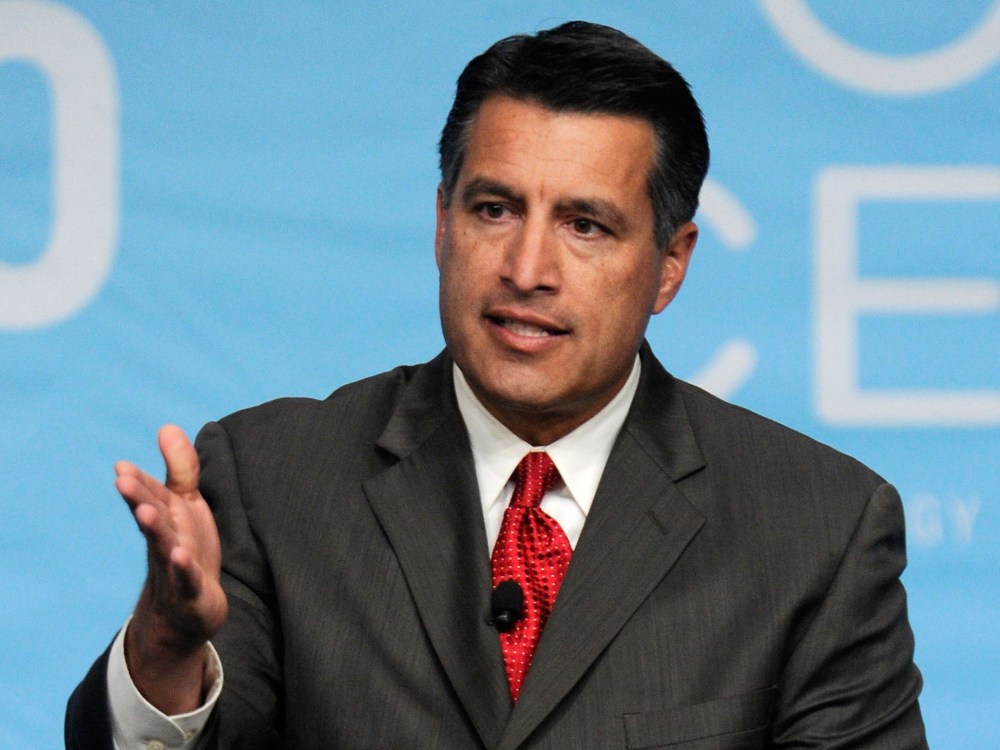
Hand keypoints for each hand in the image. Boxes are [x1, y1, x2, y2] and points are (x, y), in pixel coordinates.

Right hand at [117, 425, 227, 712]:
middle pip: (151, 516)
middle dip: (138, 498)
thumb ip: (180, 468)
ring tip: (145, 511)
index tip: (122, 467)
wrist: (186, 610)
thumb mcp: (186, 506)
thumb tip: (167, 426)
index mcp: (164, 518)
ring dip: (155, 528)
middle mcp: (164, 540)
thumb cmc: (186, 549)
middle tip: (122, 479)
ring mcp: (174, 567)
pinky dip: (182, 567)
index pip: (150, 497)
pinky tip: (180, 556)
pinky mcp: (190, 591)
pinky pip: (186, 578)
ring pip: (163, 545)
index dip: (138, 482)